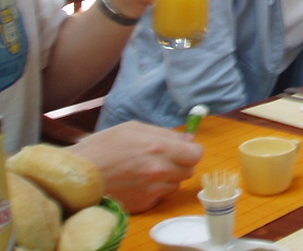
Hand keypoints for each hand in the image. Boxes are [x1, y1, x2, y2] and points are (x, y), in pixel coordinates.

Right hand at [69, 121, 202, 212]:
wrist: (74, 177)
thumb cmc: (101, 147)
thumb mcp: (132, 129)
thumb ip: (164, 133)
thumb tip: (188, 138)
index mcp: (159, 148)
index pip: (196, 154)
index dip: (191, 150)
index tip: (182, 149)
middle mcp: (159, 171)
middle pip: (189, 170)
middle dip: (181, 164)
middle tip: (163, 158)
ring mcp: (152, 190)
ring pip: (175, 184)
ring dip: (167, 178)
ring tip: (145, 171)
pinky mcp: (142, 205)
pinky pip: (159, 197)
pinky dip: (154, 191)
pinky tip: (137, 183)